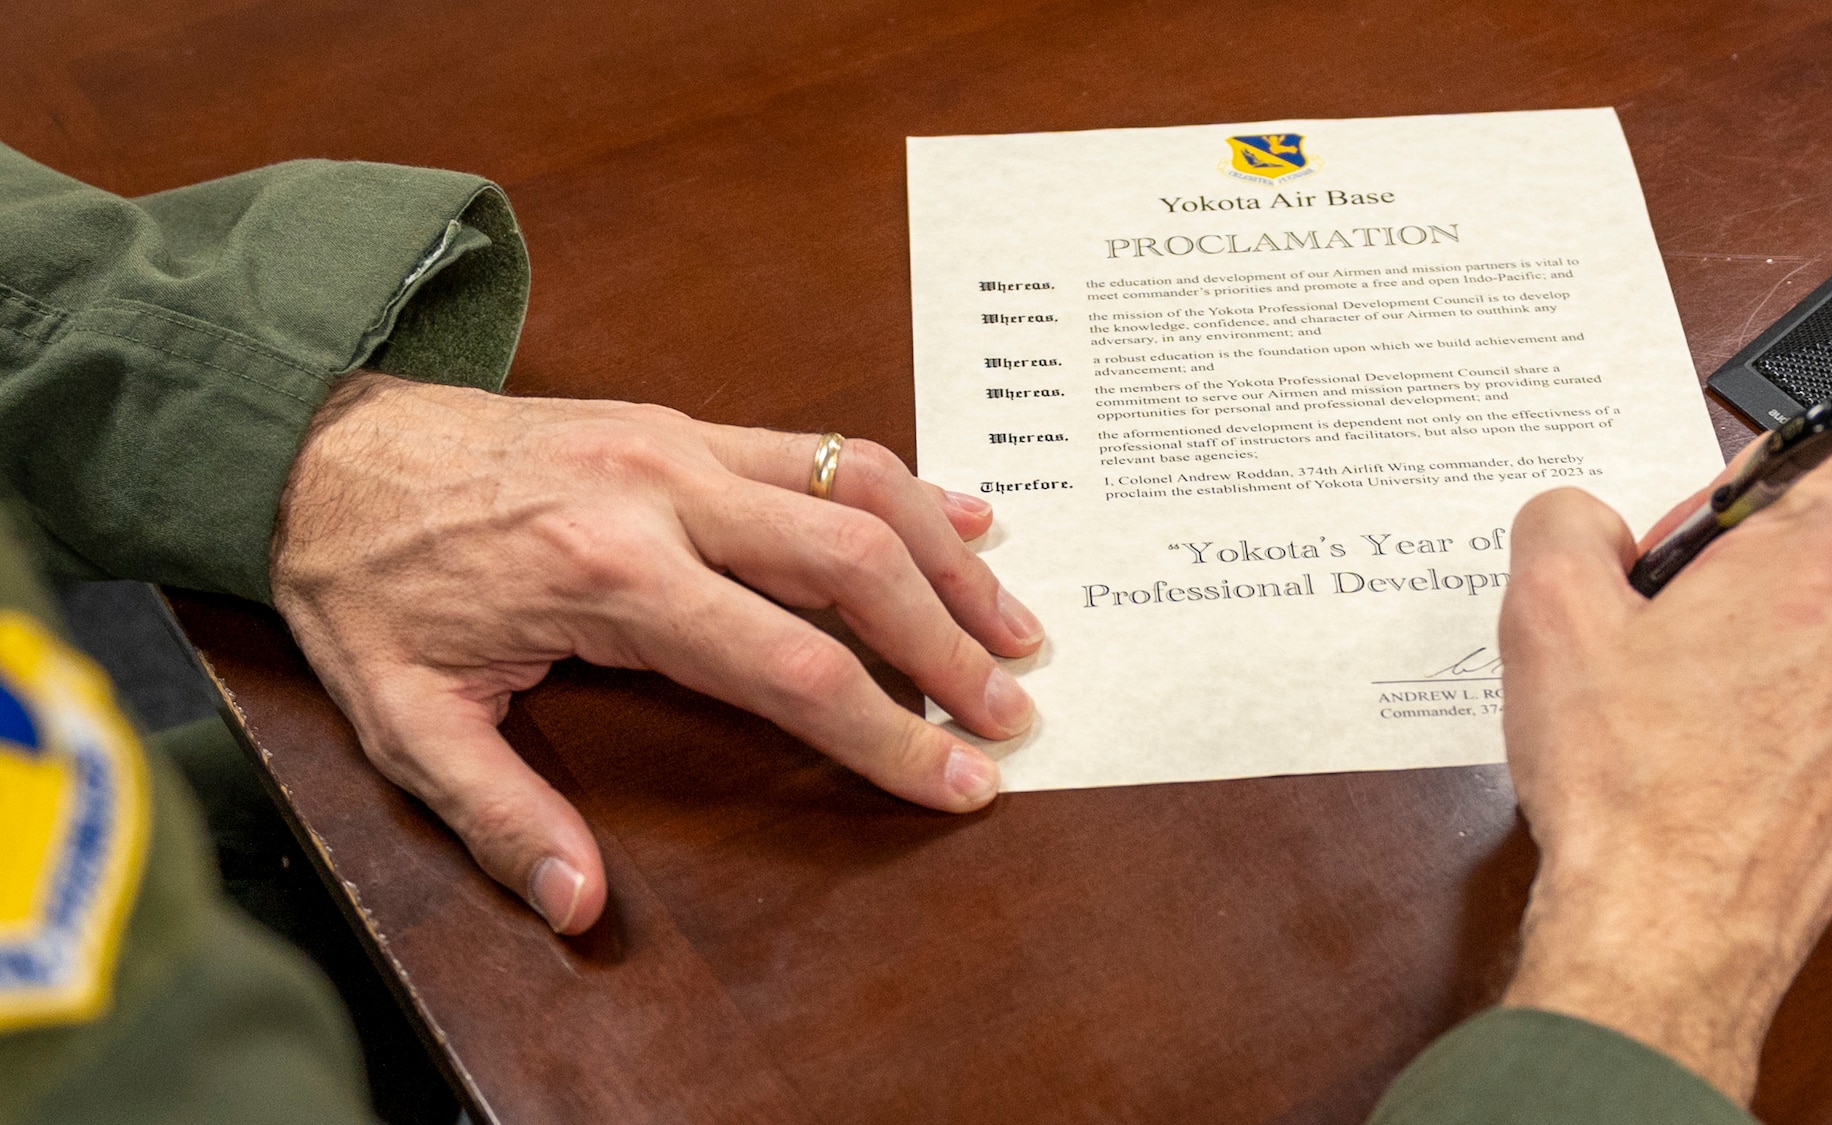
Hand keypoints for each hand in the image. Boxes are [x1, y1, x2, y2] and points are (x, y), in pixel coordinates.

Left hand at [270, 373, 1042, 933]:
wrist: (320, 448)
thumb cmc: (368, 583)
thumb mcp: (404, 720)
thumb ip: (500, 813)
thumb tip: (581, 905)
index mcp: (608, 575)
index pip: (793, 668)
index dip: (890, 735)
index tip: (958, 781)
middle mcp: (665, 494)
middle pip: (853, 566)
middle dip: (950, 646)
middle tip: (1011, 711)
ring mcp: (682, 443)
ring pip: (856, 487)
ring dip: (948, 559)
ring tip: (1012, 624)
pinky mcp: (683, 421)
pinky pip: (819, 444)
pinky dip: (901, 486)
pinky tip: (959, 519)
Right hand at [1496, 457, 1831, 1102]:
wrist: (1665, 933)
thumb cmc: (1630, 789)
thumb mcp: (1547, 611)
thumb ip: (1562, 522)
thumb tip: (1584, 522)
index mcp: (1825, 557)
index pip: (1769, 466)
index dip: (1685, 509)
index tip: (1646, 568)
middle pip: (1786, 553)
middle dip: (1705, 584)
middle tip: (1634, 645)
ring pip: (1799, 633)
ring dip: (1728, 654)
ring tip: (1654, 713)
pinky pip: (1813, 707)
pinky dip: (1755, 718)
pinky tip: (1688, 759)